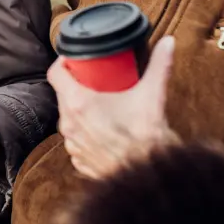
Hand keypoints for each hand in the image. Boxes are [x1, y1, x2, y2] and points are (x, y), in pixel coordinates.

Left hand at [48, 37, 175, 179]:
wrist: (151, 180)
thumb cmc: (147, 139)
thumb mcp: (152, 95)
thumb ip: (160, 65)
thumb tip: (168, 42)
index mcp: (78, 104)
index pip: (55, 74)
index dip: (63, 63)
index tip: (75, 59)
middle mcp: (69, 124)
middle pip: (63, 94)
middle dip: (77, 85)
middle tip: (94, 79)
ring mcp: (73, 145)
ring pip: (69, 118)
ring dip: (80, 110)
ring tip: (100, 104)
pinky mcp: (80, 161)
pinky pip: (77, 140)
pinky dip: (86, 133)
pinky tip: (102, 129)